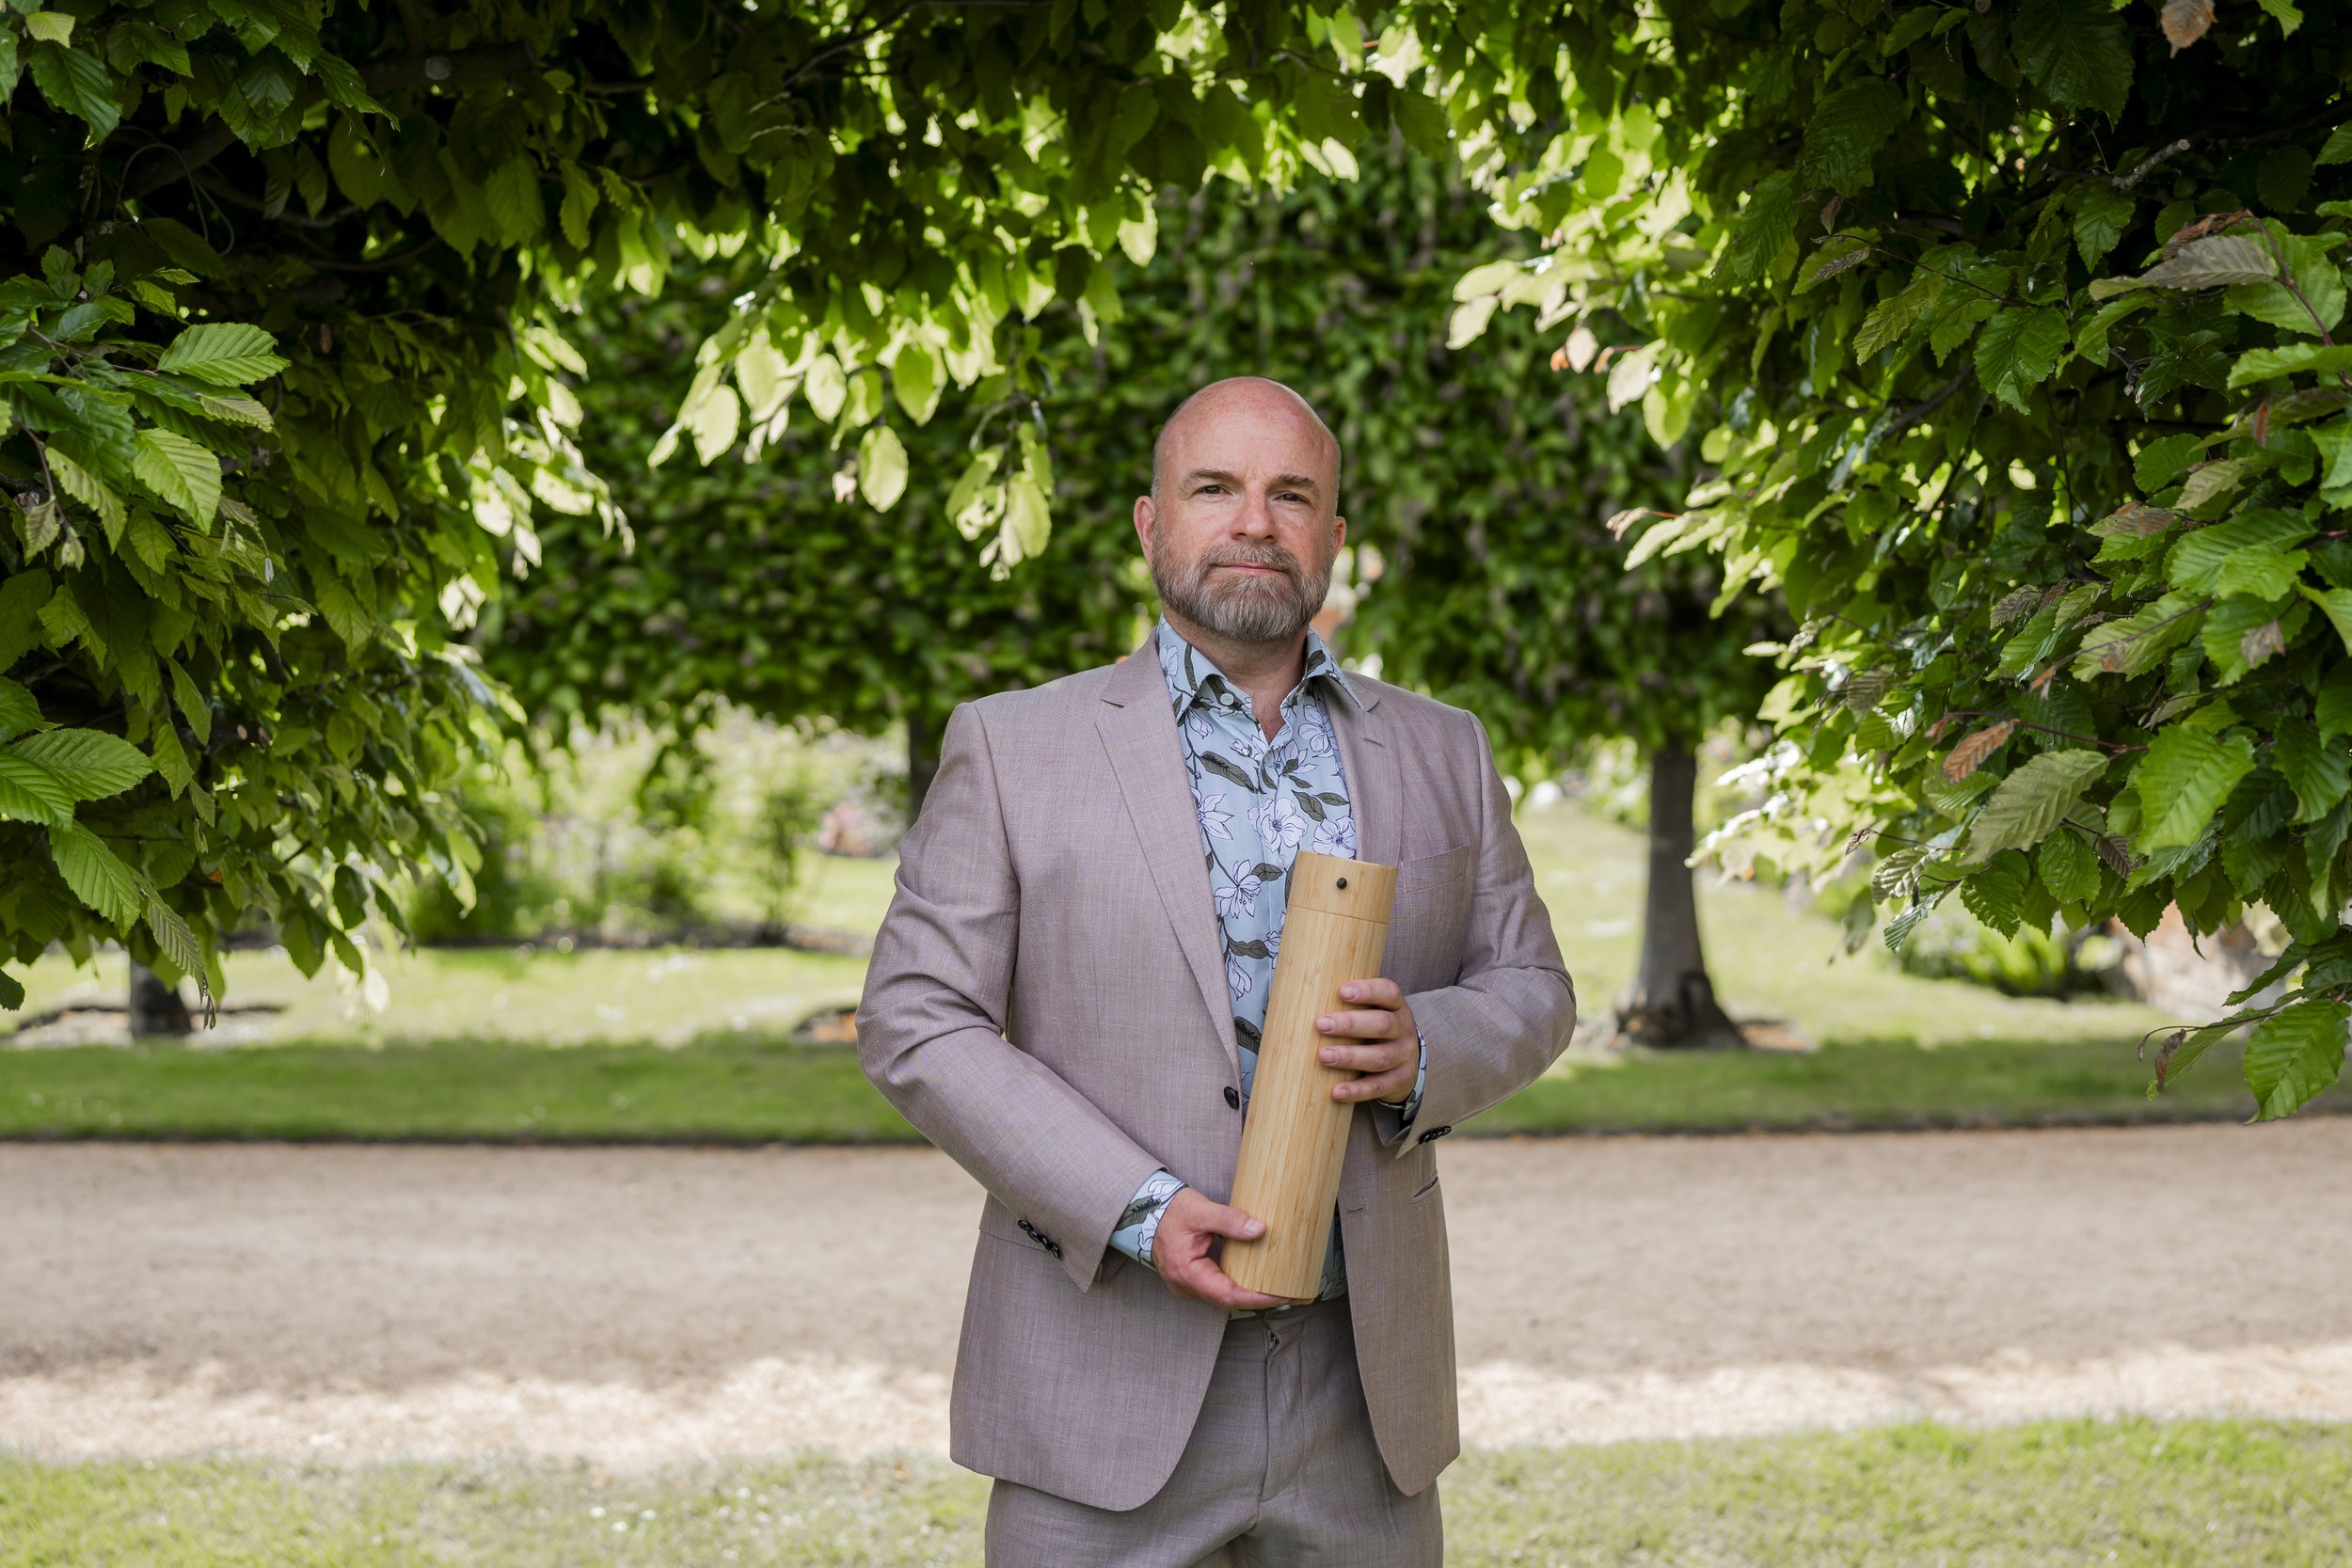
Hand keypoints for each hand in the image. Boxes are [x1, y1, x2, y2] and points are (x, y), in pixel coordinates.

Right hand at [1150, 1186, 1288, 1310]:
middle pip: (1226, 1300)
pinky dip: (1237, 1284)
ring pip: (1222, 1296)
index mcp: (1186, 1273)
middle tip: (1286, 1291)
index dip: (1254, 1298)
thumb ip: (1230, 1220)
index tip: (1278, 1295)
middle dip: (1256, 1298)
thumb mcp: (1201, 1210)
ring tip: (1276, 1285)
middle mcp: (1185, 1286)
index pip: (1226, 1295)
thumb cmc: (1171, 1211)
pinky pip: (1217, 1287)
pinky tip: (1255, 1277)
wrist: (1148, 1212)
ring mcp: (1187, 1285)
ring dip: (1248, 1292)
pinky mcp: (1193, 1280)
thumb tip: (1259, 1230)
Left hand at [1316, 977, 1417, 1103]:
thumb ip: (1346, 1005)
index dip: (1367, 991)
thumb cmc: (1374, 1030)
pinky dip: (1356, 1090)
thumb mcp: (1371, 1012)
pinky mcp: (1399, 1081)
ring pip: (1379, 1057)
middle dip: (1351, 1024)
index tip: (1341, 992)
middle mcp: (1404, 1030)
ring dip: (1350, 1057)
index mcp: (1396, 1007)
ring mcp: (1404, 1057)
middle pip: (1383, 1024)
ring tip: (1323, 1056)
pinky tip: (1336, 1091)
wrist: (1405, 1063)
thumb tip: (1296, 998)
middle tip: (1320, 1024)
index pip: (1388, 993)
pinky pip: (1378, 1087)